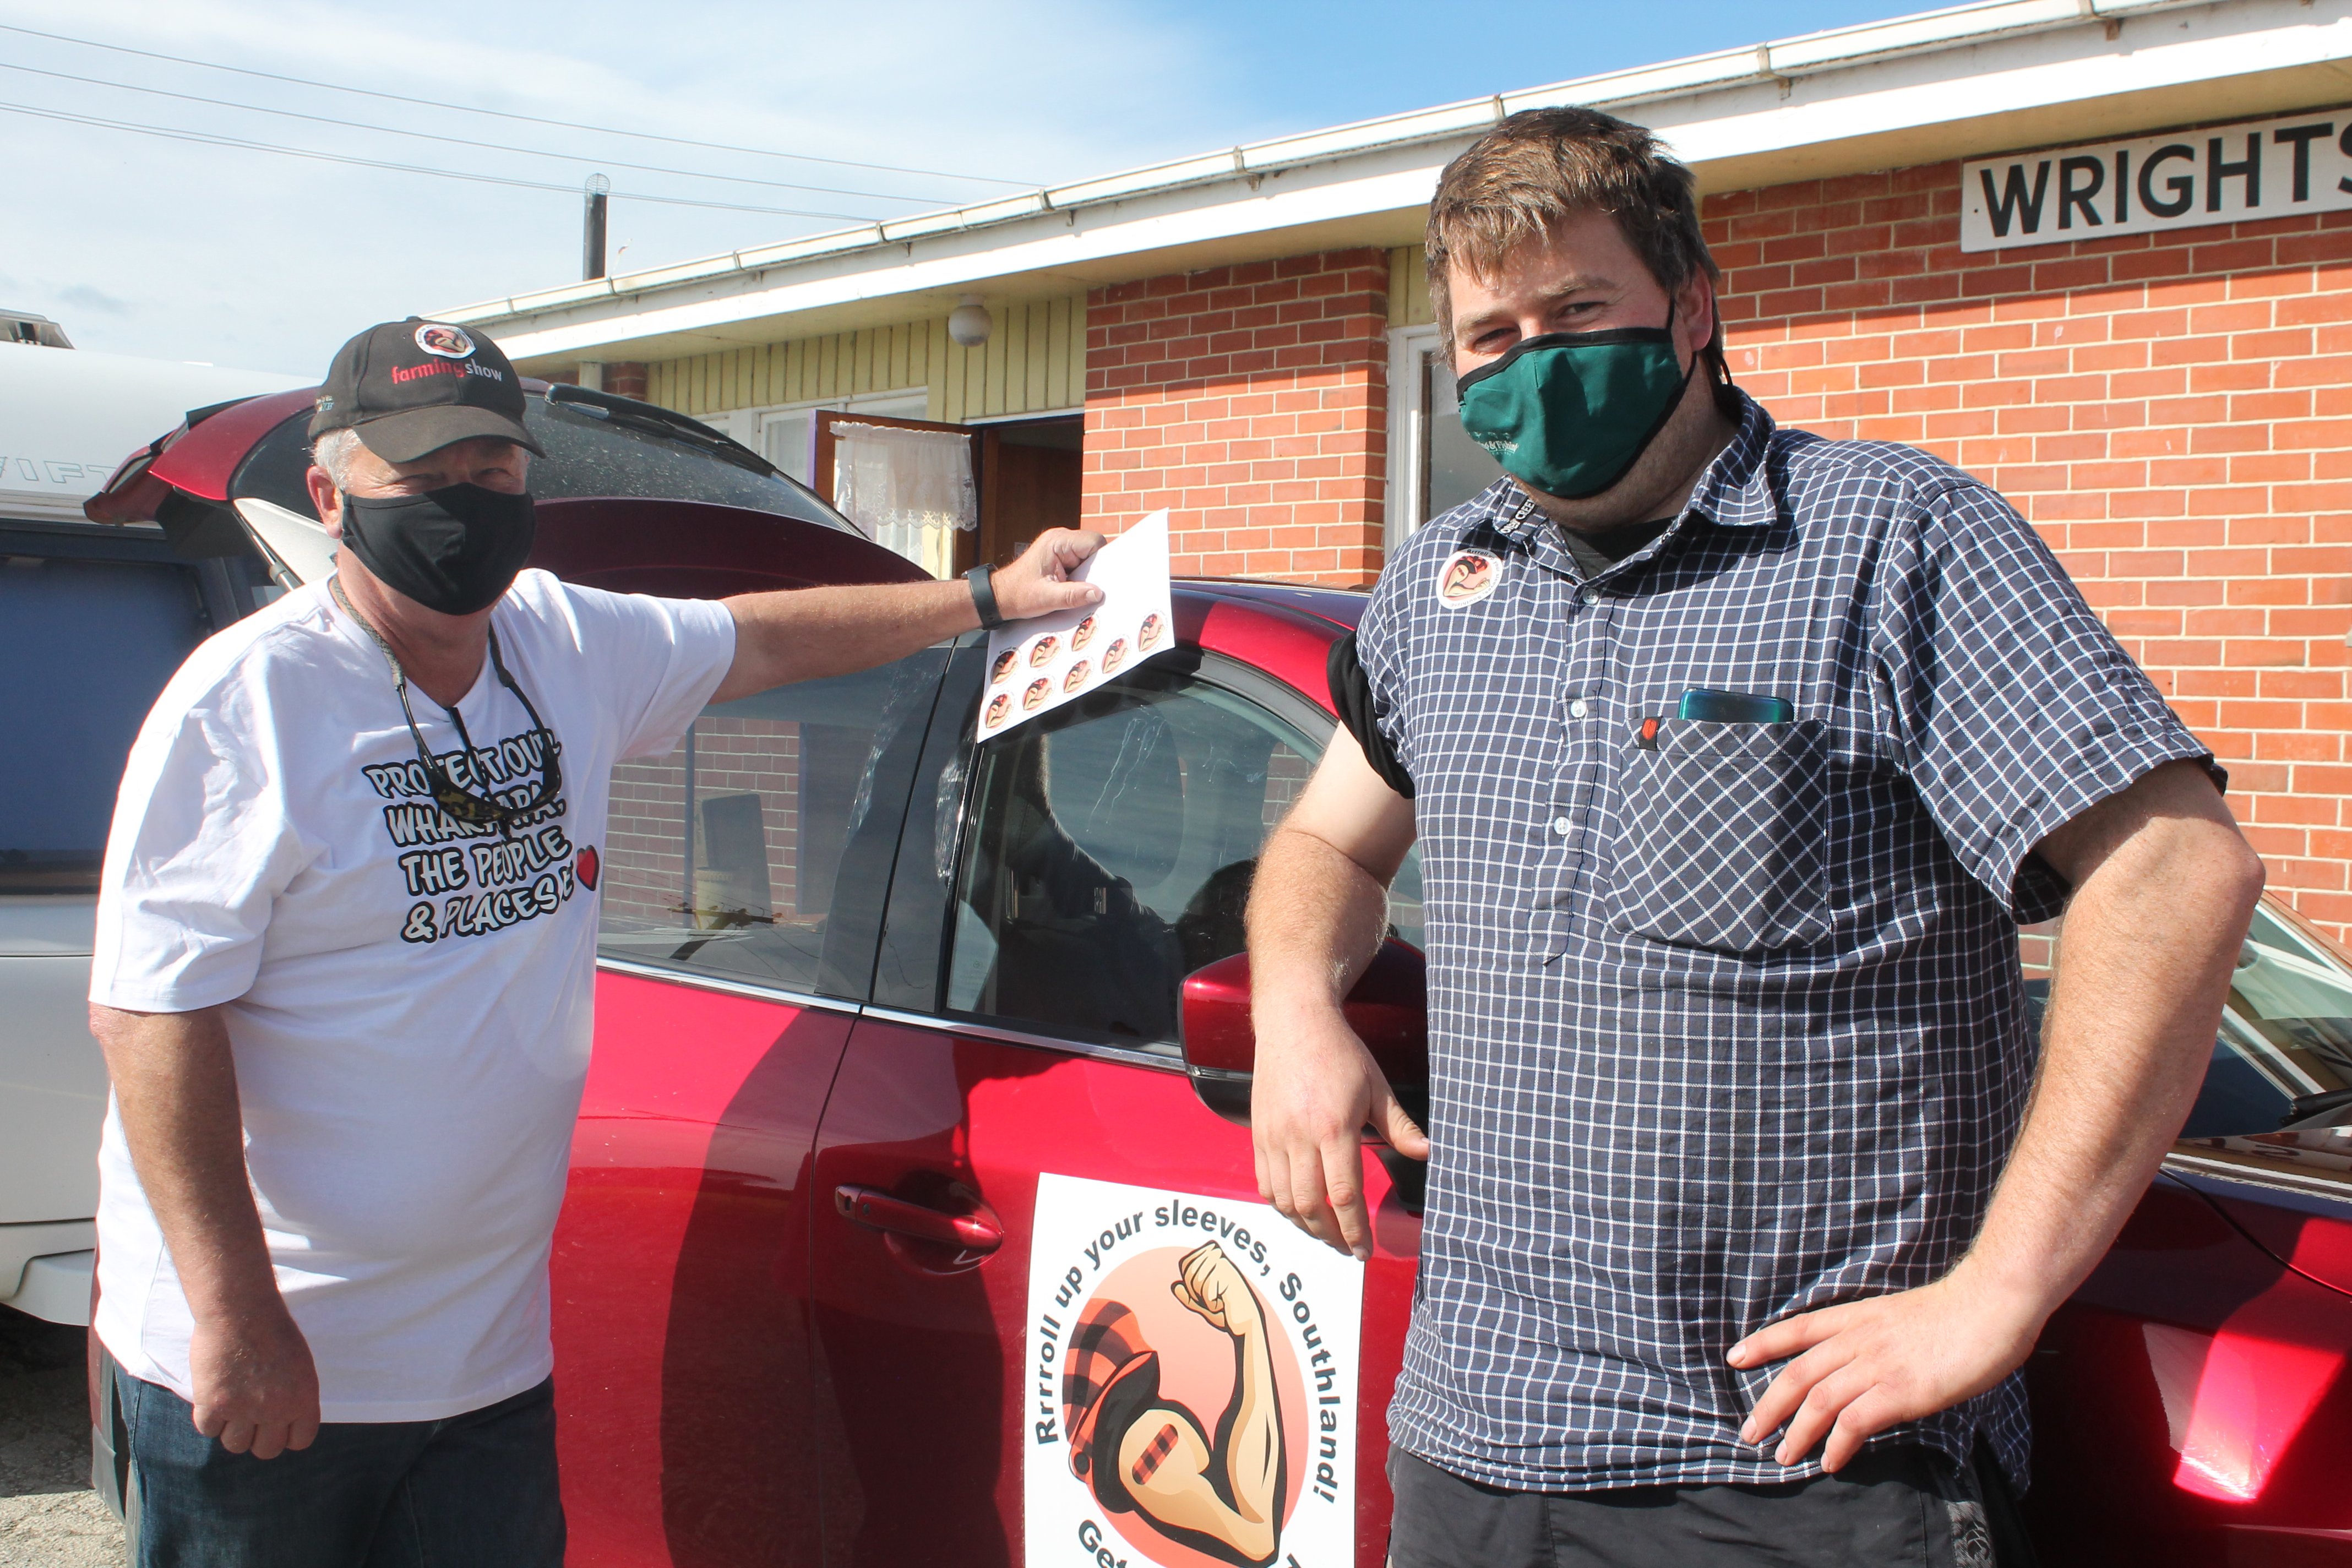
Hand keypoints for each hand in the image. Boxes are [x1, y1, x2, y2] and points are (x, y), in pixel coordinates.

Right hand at [188, 1306, 320, 1459]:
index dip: (288, 1435)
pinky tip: (213, 1397)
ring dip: (232, 1430)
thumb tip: (284, 1419)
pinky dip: (208, 1418)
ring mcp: (243, 1411)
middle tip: (251, 1419)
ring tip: (230, 1405)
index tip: (278, 1425)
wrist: (242, 1311)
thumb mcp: (300, 1364)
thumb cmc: (273, 1330)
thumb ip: (294, 1394)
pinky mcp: (213, 1406)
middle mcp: (276, 1411)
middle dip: (259, 1438)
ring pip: (235, 1445)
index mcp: (303, 1399)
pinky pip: (208, 1430)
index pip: (300, 1440)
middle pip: (267, 1450)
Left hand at [990, 528, 1105, 621]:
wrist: (1001, 596)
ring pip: (1089, 557)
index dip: (1101, 561)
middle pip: (1094, 549)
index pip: (1094, 542)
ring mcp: (1061, 547)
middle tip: (1086, 588)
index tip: (1098, 580)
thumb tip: (1097, 593)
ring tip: (1074, 589)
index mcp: (1057, 541)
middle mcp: (1060, 539)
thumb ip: (1073, 596)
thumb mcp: (1046, 599)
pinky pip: (1081, 564)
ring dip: (1086, 575)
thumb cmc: (1018, 594)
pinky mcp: (1061, 557)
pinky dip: (1081, 578)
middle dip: (1094, 570)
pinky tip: (1071, 588)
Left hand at [1171, 1242, 1261, 1336]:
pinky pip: (1207, 1290)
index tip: (1205, 1292)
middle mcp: (1218, 1257)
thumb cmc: (1225, 1312)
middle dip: (1195, 1291)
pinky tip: (1225, 1304)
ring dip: (1204, 1298)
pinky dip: (1212, 1303)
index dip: (1189, 1283)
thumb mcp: (1202, 1305)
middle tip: (1213, 1298)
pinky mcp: (1230, 1275)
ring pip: (1197, 1280)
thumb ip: (1187, 1297)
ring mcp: (1225, 1265)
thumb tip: (1176, 1286)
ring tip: (1220, 1300)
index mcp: (1211, 1259)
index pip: (1185, 1263)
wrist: (1245, 1325)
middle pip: (1189, 1270)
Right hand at [1252, 1004, 1427, 1261]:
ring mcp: (1274, 1136)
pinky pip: (1265, 1183)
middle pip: (1310, 1206)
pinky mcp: (1259, 1133)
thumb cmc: (1339, 1052)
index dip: (1355, 1229)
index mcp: (1334, 1127)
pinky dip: (1281, 1205)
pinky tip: (1299, 1209)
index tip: (1365, 1249)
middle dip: (1331, 1236)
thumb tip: (1426, 1153)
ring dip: (1305, 1226)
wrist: (1293, 1022)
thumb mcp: (1378, 1087)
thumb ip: (1400, 1127)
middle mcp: (1299, 1136)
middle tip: (1348, 1248)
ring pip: (1284, 1200)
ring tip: (1326, 1233)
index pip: (1344, 1194)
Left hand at [1726, 1270, 2045, 1471]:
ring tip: (1782, 1456)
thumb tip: (1864, 1360)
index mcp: (1858, 1316)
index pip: (1798, 1329)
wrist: (1993, 1302)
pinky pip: (1855, 1422)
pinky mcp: (1902, 1391)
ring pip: (1819, 1400)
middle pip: (1798, 1372)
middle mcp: (1859, 1340)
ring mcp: (1878, 1365)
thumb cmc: (1959, 1311)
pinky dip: (1838, 1444)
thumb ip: (1878, 1335)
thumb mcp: (1903, 1315)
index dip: (1763, 1343)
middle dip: (1769, 1404)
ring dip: (1796, 1432)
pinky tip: (1830, 1462)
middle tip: (1750, 1431)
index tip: (1734, 1357)